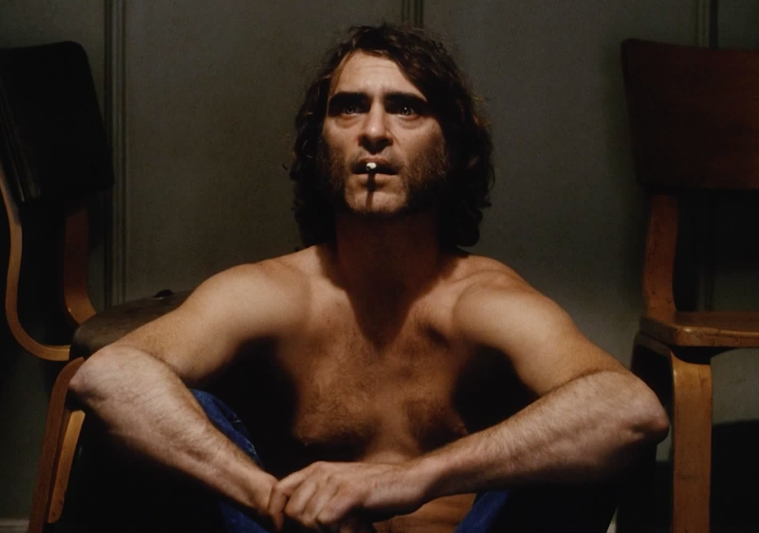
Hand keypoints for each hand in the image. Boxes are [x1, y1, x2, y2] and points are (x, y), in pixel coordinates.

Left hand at [267, 461, 428, 531]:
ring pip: (305, 518)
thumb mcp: (341, 491)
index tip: (285, 531)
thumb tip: (295, 522)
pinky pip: (324, 520)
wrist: (409, 480)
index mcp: (316, 470)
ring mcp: (336, 480)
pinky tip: (346, 531)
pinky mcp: (351, 492)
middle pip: (290, 511)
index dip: (276, 516)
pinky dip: (332, 532)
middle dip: (300, 532)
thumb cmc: (376, 491)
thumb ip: (319, 499)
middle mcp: (322, 472)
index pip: (277, 491)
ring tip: (339, 531)